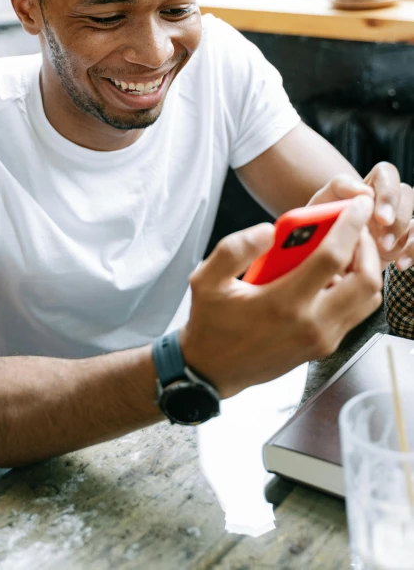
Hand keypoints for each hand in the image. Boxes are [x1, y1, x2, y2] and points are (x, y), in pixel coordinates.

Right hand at [180, 195, 381, 398]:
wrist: (213, 370)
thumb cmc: (211, 323)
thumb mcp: (206, 280)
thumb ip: (234, 249)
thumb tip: (268, 230)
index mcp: (283, 303)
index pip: (332, 258)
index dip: (350, 226)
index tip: (357, 204)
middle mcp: (311, 324)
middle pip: (365, 280)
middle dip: (367, 246)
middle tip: (356, 226)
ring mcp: (322, 339)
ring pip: (368, 298)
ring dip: (366, 267)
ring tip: (349, 246)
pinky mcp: (325, 347)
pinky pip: (357, 312)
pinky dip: (358, 287)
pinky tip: (337, 272)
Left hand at [307, 165, 413, 270]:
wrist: (315, 257)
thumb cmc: (315, 226)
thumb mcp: (319, 205)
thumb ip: (339, 191)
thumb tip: (365, 193)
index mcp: (365, 187)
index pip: (386, 173)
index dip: (387, 191)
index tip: (378, 216)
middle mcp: (384, 201)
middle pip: (406, 194)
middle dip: (397, 216)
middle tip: (383, 239)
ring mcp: (395, 222)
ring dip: (405, 233)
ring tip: (384, 250)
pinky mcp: (401, 243)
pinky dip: (413, 251)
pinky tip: (400, 264)